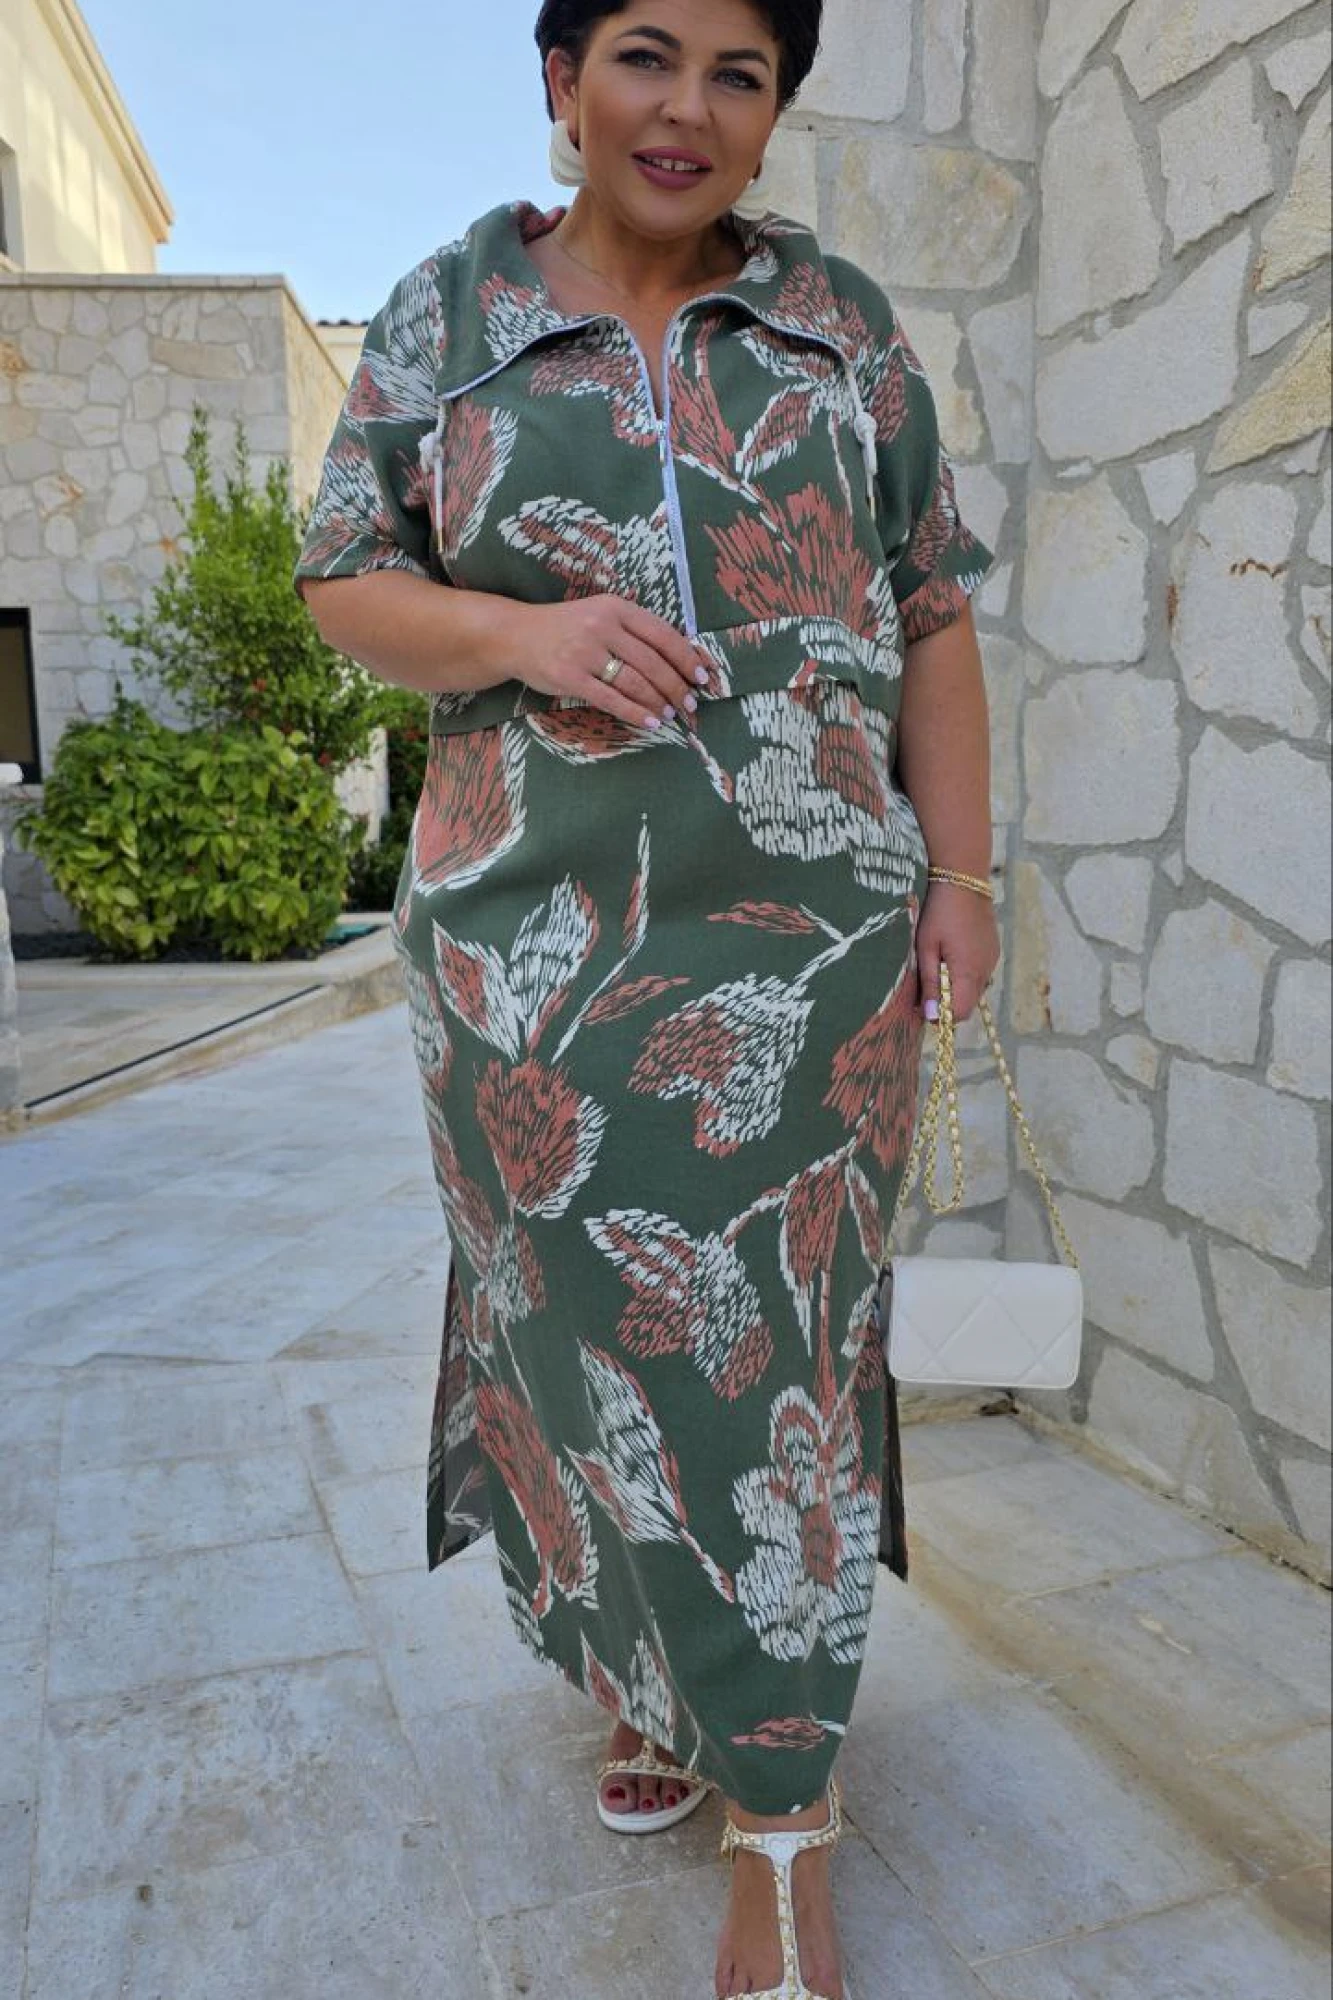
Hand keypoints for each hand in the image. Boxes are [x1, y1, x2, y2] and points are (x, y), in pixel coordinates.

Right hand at [506, 596, 708, 730]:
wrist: (517, 636)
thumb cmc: (567, 628)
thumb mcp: (601, 616)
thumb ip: (634, 632)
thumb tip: (679, 657)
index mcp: (615, 607)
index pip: (662, 634)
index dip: (686, 657)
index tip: (701, 676)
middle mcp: (602, 626)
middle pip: (652, 661)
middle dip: (676, 686)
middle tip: (689, 703)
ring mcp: (585, 652)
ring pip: (635, 682)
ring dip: (658, 701)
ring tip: (671, 714)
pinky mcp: (570, 677)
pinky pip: (611, 699)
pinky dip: (635, 713)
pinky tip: (651, 722)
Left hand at [916, 881, 1000, 1023]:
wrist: (963, 879)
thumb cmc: (938, 912)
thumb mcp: (926, 947)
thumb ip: (930, 983)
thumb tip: (932, 1016)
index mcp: (969, 972)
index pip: (959, 1013)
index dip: (940, 1015)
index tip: (921, 1005)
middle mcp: (986, 970)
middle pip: (968, 1004)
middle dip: (947, 1002)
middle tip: (925, 984)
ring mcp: (992, 959)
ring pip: (974, 989)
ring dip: (956, 988)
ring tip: (937, 963)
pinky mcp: (993, 950)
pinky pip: (979, 973)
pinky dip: (964, 974)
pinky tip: (951, 954)